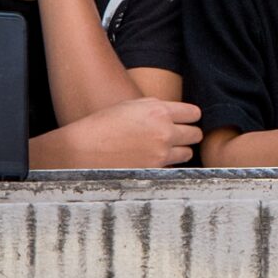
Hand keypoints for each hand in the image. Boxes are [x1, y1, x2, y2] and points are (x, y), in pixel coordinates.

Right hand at [31, 96, 201, 168]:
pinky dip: (168, 165)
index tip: (187, 119)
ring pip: (187, 153)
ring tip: (165, 149)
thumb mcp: (131, 105)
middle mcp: (164, 132)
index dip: (191, 116)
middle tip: (179, 135)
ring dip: (180, 151)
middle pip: (195, 134)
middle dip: (188, 134)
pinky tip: (155, 161)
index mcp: (159, 111)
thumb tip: (175, 113)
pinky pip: (172, 168)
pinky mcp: (154, 171)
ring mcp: (160, 154)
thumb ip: (157, 107)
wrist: (82, 150)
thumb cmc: (103, 124)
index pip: (194, 113)